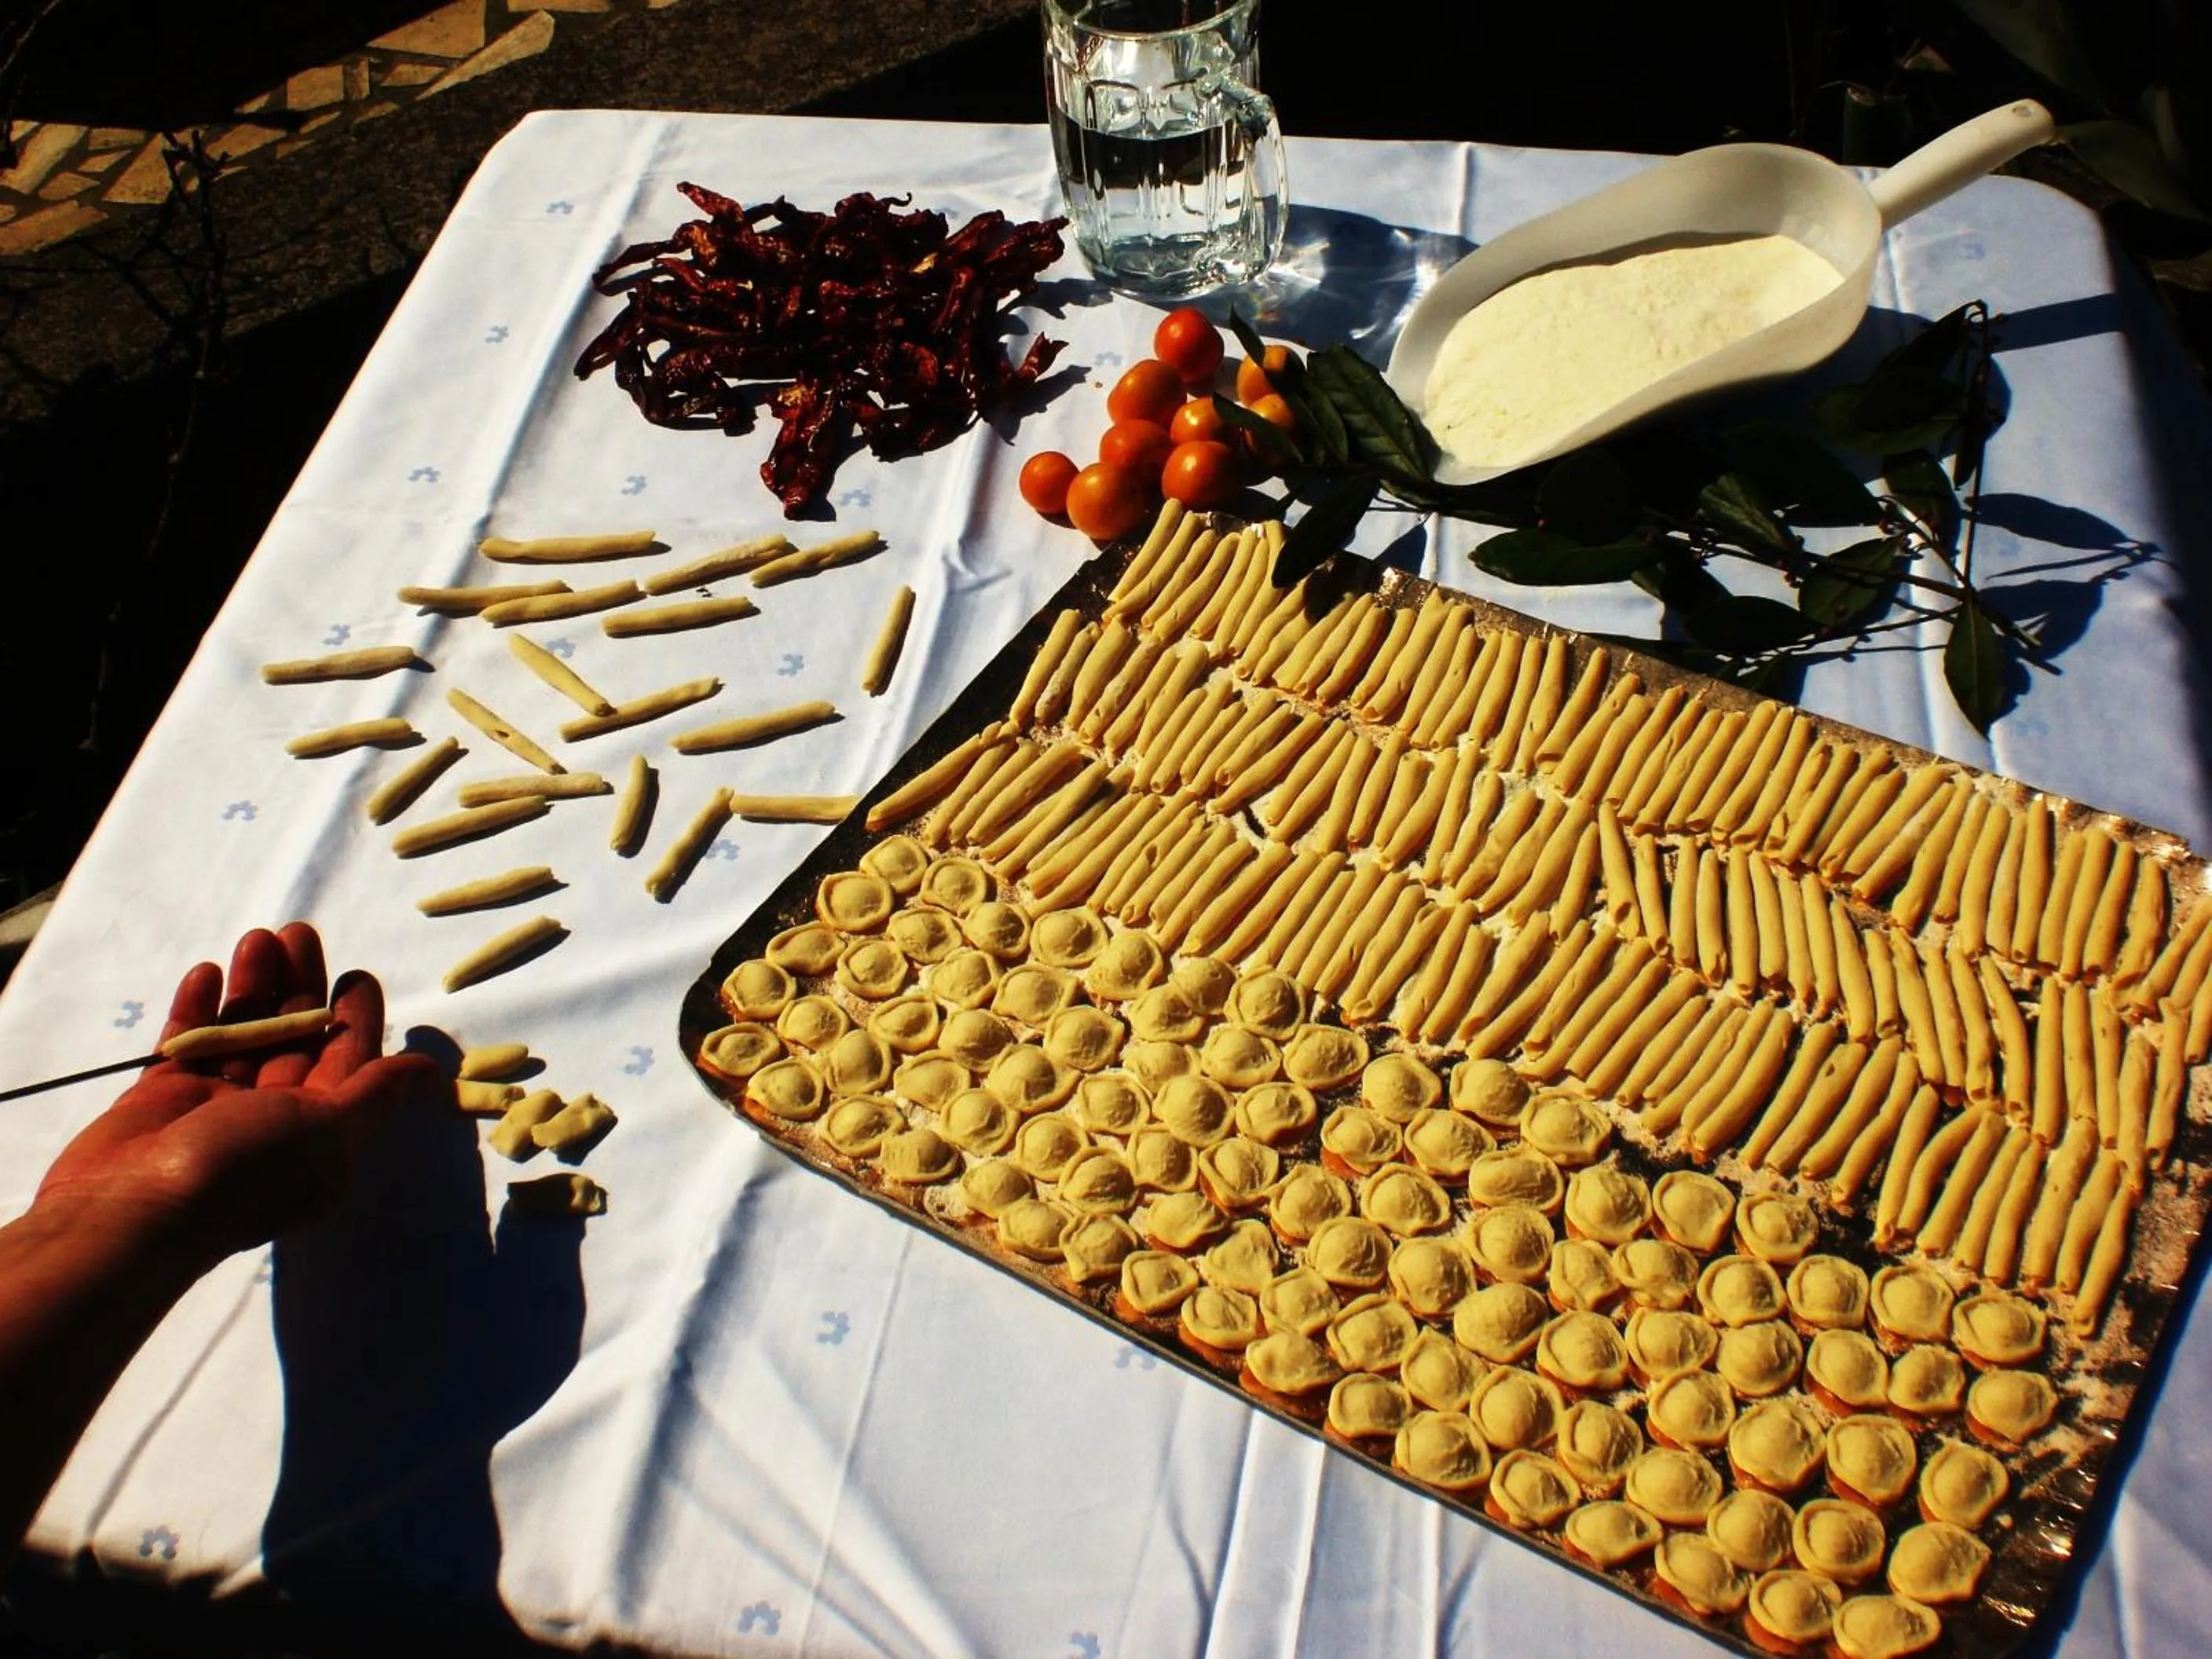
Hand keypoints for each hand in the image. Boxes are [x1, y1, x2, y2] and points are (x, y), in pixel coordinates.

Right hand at [32, 923, 449, 1275]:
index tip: (356, 976)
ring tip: (258, 938)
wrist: (129, 1214)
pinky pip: (185, 1045)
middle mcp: (271, 1123)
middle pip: (294, 1040)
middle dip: (300, 987)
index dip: (355, 1021)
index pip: (348, 1066)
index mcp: (321, 1138)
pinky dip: (196, 1009)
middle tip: (299, 933)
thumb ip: (376, 1096)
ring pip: (242, 1035)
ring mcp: (212, 1110)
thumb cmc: (243, 1169)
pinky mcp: (159, 1100)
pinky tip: (206, 972)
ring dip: (252, 986)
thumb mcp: (330, 1133)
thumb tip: (433, 1077)